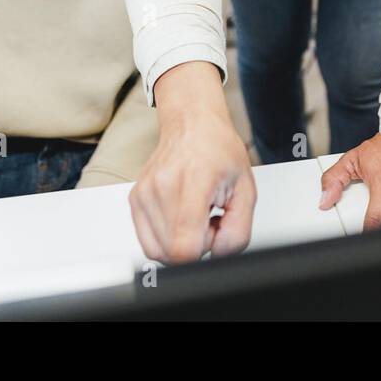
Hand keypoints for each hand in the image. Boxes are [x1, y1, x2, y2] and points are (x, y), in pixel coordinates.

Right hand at [128, 62, 255, 263]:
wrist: (192, 125)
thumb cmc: (219, 151)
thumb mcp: (246, 190)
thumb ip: (237, 231)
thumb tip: (217, 256)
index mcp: (193, 181)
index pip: (184, 247)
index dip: (204, 250)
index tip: (214, 230)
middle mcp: (162, 187)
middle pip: (172, 254)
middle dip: (195, 245)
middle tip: (208, 218)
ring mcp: (144, 193)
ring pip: (158, 251)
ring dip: (180, 242)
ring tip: (194, 216)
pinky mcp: (135, 199)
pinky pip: (149, 241)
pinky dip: (166, 237)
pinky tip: (180, 216)